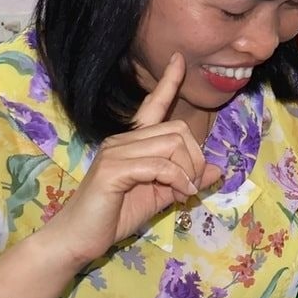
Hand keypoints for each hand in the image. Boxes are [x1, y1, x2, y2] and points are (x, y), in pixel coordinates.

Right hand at [43, 53, 222, 266]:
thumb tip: (218, 169)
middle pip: (177, 129)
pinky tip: (176, 195)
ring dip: (187, 171)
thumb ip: (186, 180)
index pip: (153, 104)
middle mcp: (122, 140)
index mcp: (132, 142)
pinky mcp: (113, 169)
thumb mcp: (160, 196)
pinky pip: (159, 165)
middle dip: (195, 159)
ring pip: (171, 144)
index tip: (179, 59)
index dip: (168, 82)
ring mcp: (115, 152)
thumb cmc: (114, 216)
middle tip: (192, 186)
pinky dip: (176, 180)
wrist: (79, 238)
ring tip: (182, 193)